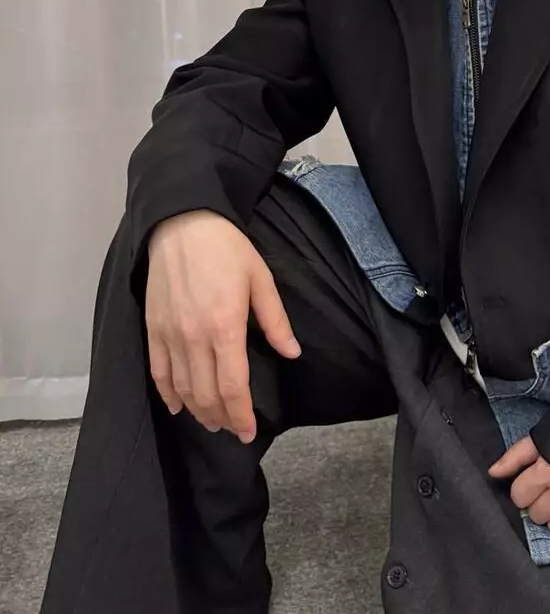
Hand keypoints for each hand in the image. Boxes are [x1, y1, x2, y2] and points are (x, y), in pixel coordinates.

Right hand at [146, 210, 300, 441]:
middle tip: (233, 429)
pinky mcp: (152, 328)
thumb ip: (275, 321)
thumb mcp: (261, 279)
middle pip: (207, 394)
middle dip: (222, 419)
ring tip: (212, 421)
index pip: (233, 386)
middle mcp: (194, 337)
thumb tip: (292, 353)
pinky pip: (158, 372)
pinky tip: (177, 406)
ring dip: (197, 411)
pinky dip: (167, 394)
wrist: (181, 223)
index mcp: (226, 326)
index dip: (242, 416)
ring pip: (182, 389)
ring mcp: (170, 334)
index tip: (249, 432)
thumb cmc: (227, 248)